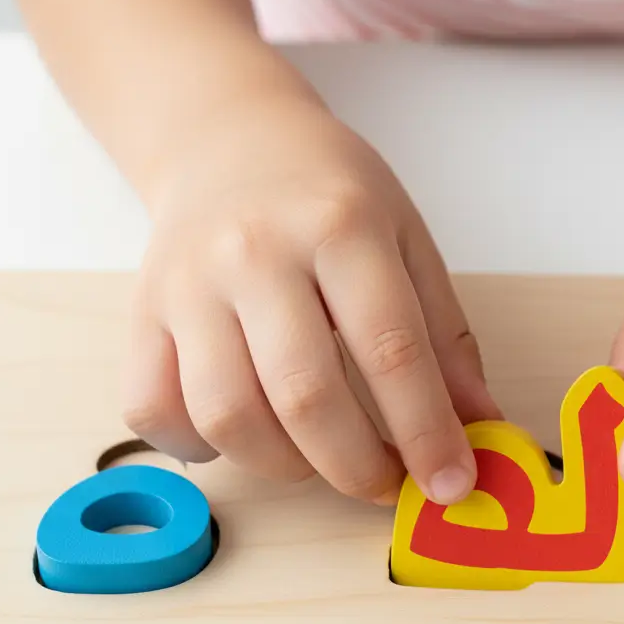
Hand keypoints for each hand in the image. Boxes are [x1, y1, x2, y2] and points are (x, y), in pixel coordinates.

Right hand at [122, 91, 499, 505]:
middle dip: (356, 467)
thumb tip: (481, 425)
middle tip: (384, 484)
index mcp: (340, 228)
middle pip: (305, 396)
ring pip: (227, 415)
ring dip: (285, 466)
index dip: (426, 433)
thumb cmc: (328, 193)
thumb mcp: (407, 241)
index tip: (449, 484)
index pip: (391, 351)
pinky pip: (153, 408)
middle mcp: (255, 254)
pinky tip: (245, 434)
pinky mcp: (142, 313)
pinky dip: (200, 446)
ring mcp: (188, 286)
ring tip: (319, 458)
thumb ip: (446, 337)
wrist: (226, 139)